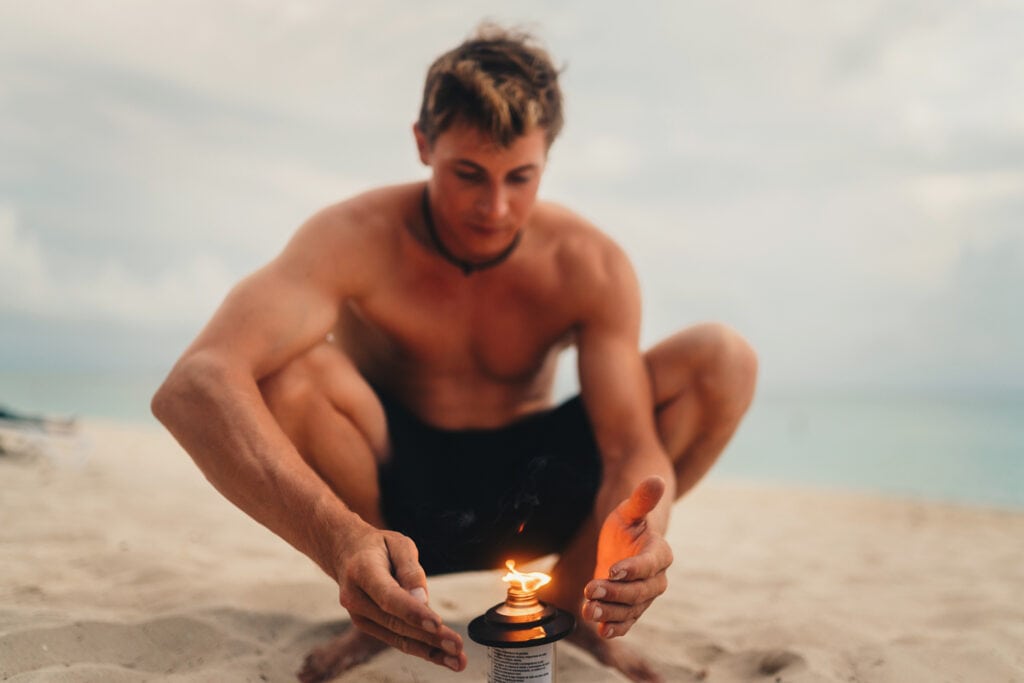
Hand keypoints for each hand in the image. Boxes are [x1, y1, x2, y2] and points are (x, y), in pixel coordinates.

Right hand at [334, 525, 466, 671]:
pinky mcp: (367, 625)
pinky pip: (395, 639)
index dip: (412, 612)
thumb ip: (410, 569)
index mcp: (362, 570)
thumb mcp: (398, 543)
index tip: (436, 623)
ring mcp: (358, 615)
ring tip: (457, 660)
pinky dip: (419, 648)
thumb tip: (422, 599)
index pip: (389, 596)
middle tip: (457, 646)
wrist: (348, 554)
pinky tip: (440, 656)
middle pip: (395, 622)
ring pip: (397, 636)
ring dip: (428, 650)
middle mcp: (355, 597)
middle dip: (429, 636)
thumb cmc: (378, 547)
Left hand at [583, 476, 672, 637]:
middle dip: (616, 593)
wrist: (625, 541)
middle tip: (591, 590)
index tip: (613, 569)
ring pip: (632, 609)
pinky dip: (616, 627)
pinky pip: (627, 621)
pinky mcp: (631, 606)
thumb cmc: (628, 522)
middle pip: (640, 591)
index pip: (650, 564)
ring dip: (611, 613)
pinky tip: (601, 630)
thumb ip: (641, 499)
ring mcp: (644, 595)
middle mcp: (656, 578)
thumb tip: (656, 479)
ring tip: (589, 611)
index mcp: (659, 552)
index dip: (633, 568)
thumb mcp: (629, 509)